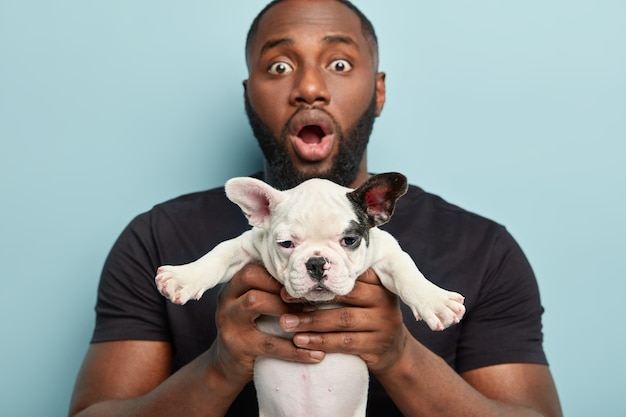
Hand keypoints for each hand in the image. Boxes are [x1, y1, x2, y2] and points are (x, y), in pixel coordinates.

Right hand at [209, 264, 325, 387]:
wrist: (226, 368)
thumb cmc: (252, 332)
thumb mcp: (255, 309)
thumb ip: (272, 293)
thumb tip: (315, 281)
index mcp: (233, 287)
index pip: (255, 266)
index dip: (280, 272)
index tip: (306, 282)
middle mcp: (226, 300)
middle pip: (252, 277)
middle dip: (283, 285)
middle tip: (310, 299)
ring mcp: (229, 322)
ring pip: (255, 302)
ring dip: (289, 309)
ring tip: (315, 321)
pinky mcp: (237, 347)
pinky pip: (271, 345)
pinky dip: (297, 350)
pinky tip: (317, 354)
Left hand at [279, 269, 408, 372]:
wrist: (392, 350)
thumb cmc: (366, 315)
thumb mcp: (363, 295)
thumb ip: (342, 283)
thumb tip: (298, 272)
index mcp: (378, 281)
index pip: (348, 273)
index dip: (320, 276)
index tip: (295, 278)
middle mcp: (383, 299)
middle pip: (345, 295)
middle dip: (312, 297)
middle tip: (284, 298)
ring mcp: (383, 323)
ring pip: (342, 319)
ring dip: (311, 322)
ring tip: (286, 322)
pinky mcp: (377, 346)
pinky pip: (343, 343)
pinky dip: (320, 341)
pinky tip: (300, 341)